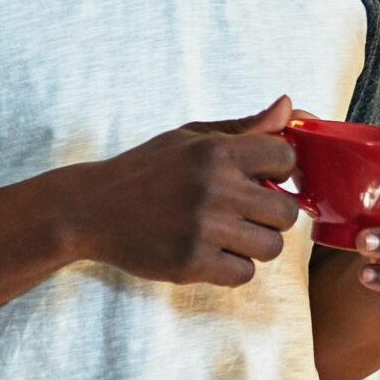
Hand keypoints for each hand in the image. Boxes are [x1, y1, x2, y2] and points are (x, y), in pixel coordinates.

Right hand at [58, 95, 310, 286]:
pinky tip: (214, 252)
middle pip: (286, 211)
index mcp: (216, 152)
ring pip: (271, 247)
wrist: (91, 209)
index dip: (278, 169)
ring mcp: (203, 229)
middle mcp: (214, 189)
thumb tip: (288, 106)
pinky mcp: (190, 264)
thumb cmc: (148, 169)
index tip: (260, 176)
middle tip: (247, 210)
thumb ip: (245, 126)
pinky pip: (244, 274)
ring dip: (256, 243)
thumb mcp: (192, 137)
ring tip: (231, 232)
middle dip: (272, 212)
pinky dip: (234, 267)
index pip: (286, 159)